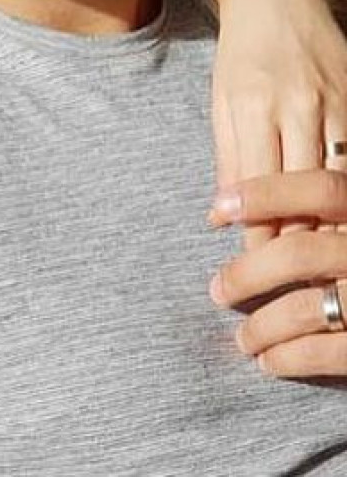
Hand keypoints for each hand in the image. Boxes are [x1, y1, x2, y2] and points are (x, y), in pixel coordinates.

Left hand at [209, 170, 346, 376]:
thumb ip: (327, 215)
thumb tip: (241, 203)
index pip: (323, 187)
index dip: (266, 192)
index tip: (217, 206)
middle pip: (302, 251)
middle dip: (247, 272)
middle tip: (217, 290)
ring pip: (310, 306)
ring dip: (263, 326)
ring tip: (242, 338)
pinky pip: (332, 352)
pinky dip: (291, 358)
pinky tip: (270, 361)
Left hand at [211, 0, 346, 249]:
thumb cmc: (241, 56)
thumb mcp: (221, 102)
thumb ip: (227, 158)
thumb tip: (219, 217)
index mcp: (251, 107)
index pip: (255, 185)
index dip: (257, 233)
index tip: (254, 273)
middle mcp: (296, 104)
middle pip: (300, 187)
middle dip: (295, 238)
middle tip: (292, 283)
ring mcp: (335, 100)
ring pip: (337, 176)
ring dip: (329, 222)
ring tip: (324, 263)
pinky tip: (345, 216)